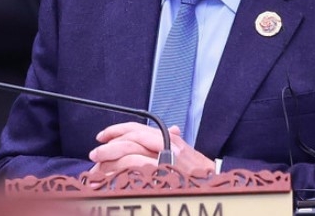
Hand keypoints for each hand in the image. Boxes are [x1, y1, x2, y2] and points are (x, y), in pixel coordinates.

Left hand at [88, 122, 215, 175]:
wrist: (220, 187)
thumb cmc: (205, 176)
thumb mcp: (191, 156)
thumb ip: (177, 144)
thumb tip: (174, 129)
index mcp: (171, 140)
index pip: (138, 128)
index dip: (117, 130)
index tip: (102, 136)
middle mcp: (167, 144)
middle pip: (130, 137)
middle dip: (109, 144)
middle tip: (94, 154)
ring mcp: (165, 157)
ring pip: (129, 150)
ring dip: (108, 157)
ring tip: (96, 167)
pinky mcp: (162, 171)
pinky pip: (134, 165)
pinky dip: (118, 169)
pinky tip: (109, 176)